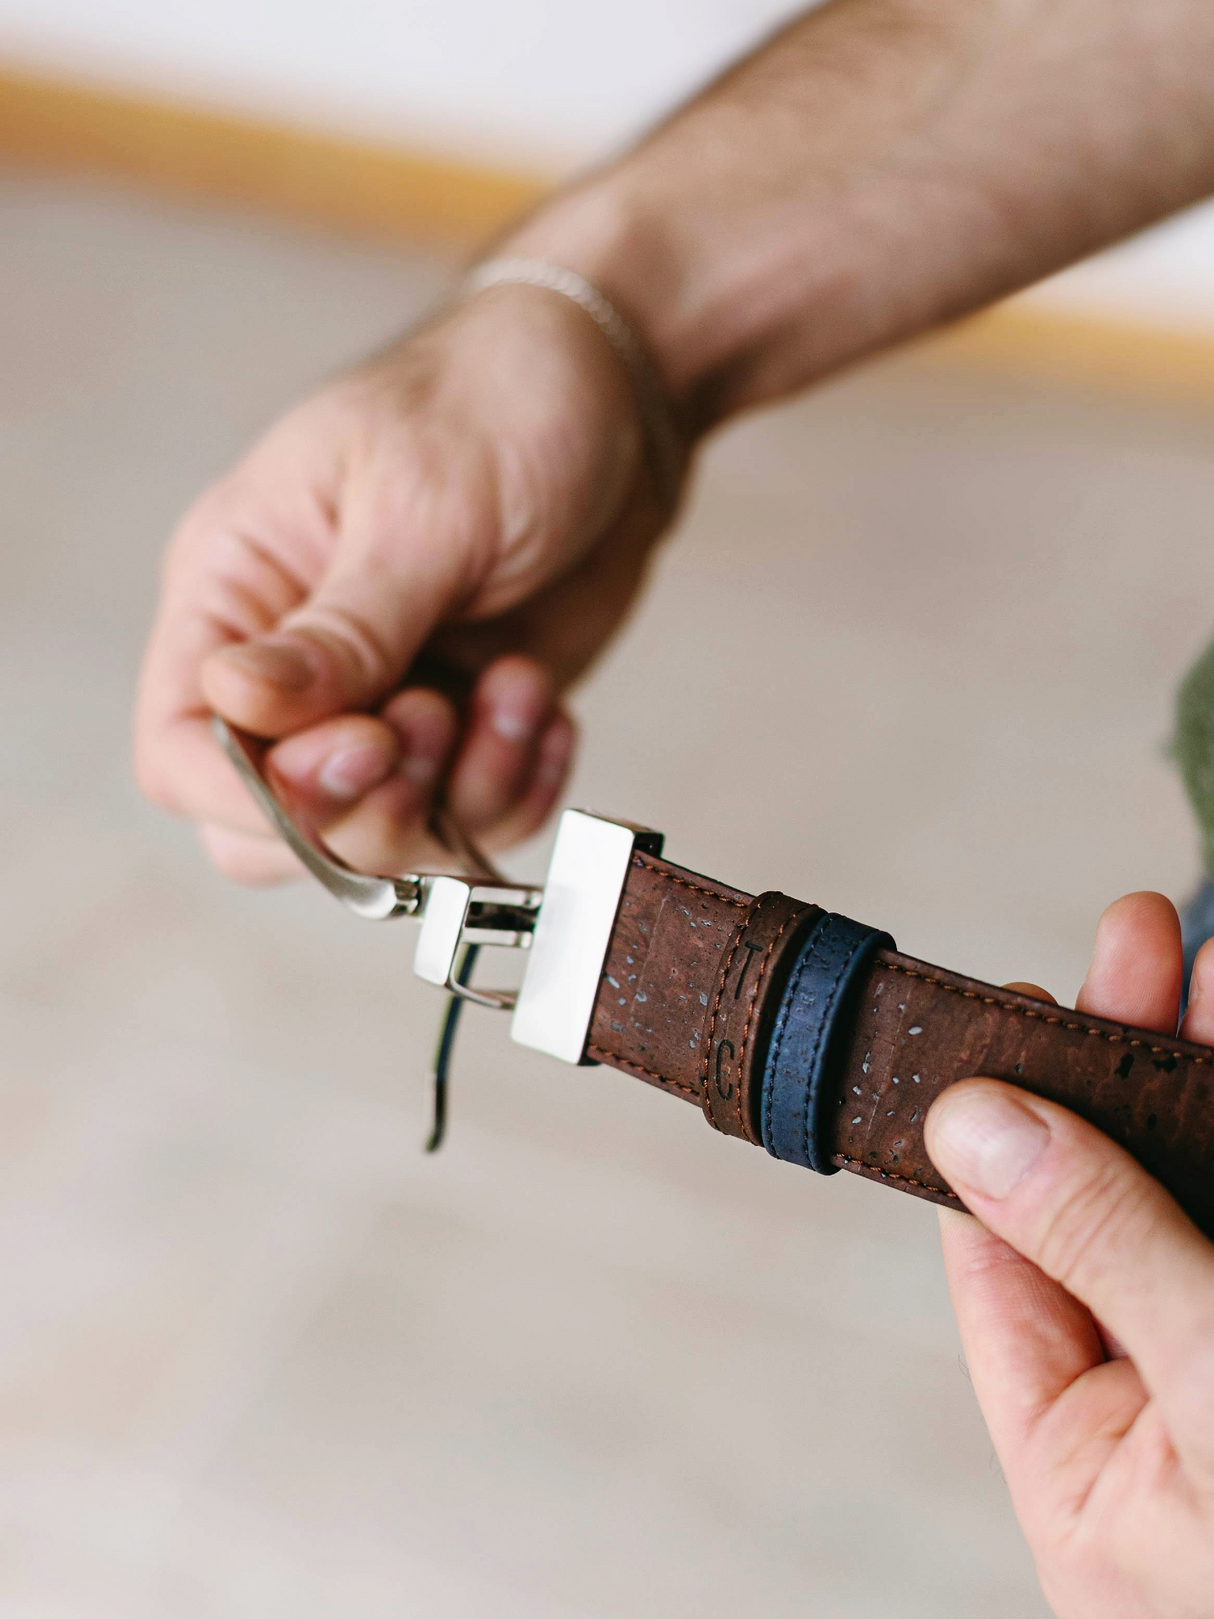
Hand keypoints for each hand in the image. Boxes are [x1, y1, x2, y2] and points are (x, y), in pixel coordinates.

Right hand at [135, 282, 678, 881]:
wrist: (619, 395)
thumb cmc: (499, 405)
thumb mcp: (419, 509)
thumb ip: (340, 629)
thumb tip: (230, 702)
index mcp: (238, 591)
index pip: (181, 751)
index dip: (257, 794)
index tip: (363, 750)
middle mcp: (296, 666)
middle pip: (275, 827)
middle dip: (367, 808)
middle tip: (440, 717)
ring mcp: (383, 705)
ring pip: (382, 838)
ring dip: (463, 791)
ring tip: (518, 684)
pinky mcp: (465, 726)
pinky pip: (470, 819)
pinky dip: (517, 788)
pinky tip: (545, 705)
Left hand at [926, 893, 1213, 1618]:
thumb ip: (1105, 1255)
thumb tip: (971, 1122)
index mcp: (1090, 1471)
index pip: (1003, 1265)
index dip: (1000, 1128)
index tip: (1007, 1013)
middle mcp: (1166, 1410)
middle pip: (1112, 1200)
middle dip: (1126, 1061)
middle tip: (1137, 938)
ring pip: (1204, 1184)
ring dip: (1207, 1067)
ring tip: (1205, 959)